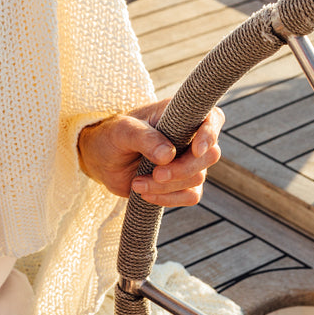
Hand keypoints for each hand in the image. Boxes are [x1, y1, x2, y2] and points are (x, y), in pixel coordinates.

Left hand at [77, 99, 224, 206]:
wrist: (101, 159)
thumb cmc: (112, 135)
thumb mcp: (122, 131)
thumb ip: (144, 138)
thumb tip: (169, 155)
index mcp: (180, 115)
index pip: (212, 118)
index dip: (210, 133)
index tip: (196, 149)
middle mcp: (189, 137)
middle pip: (210, 155)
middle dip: (183, 169)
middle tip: (156, 174)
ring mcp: (187, 161)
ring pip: (198, 179)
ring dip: (167, 187)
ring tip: (137, 183)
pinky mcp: (180, 183)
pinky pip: (190, 196)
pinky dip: (169, 199)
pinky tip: (145, 195)